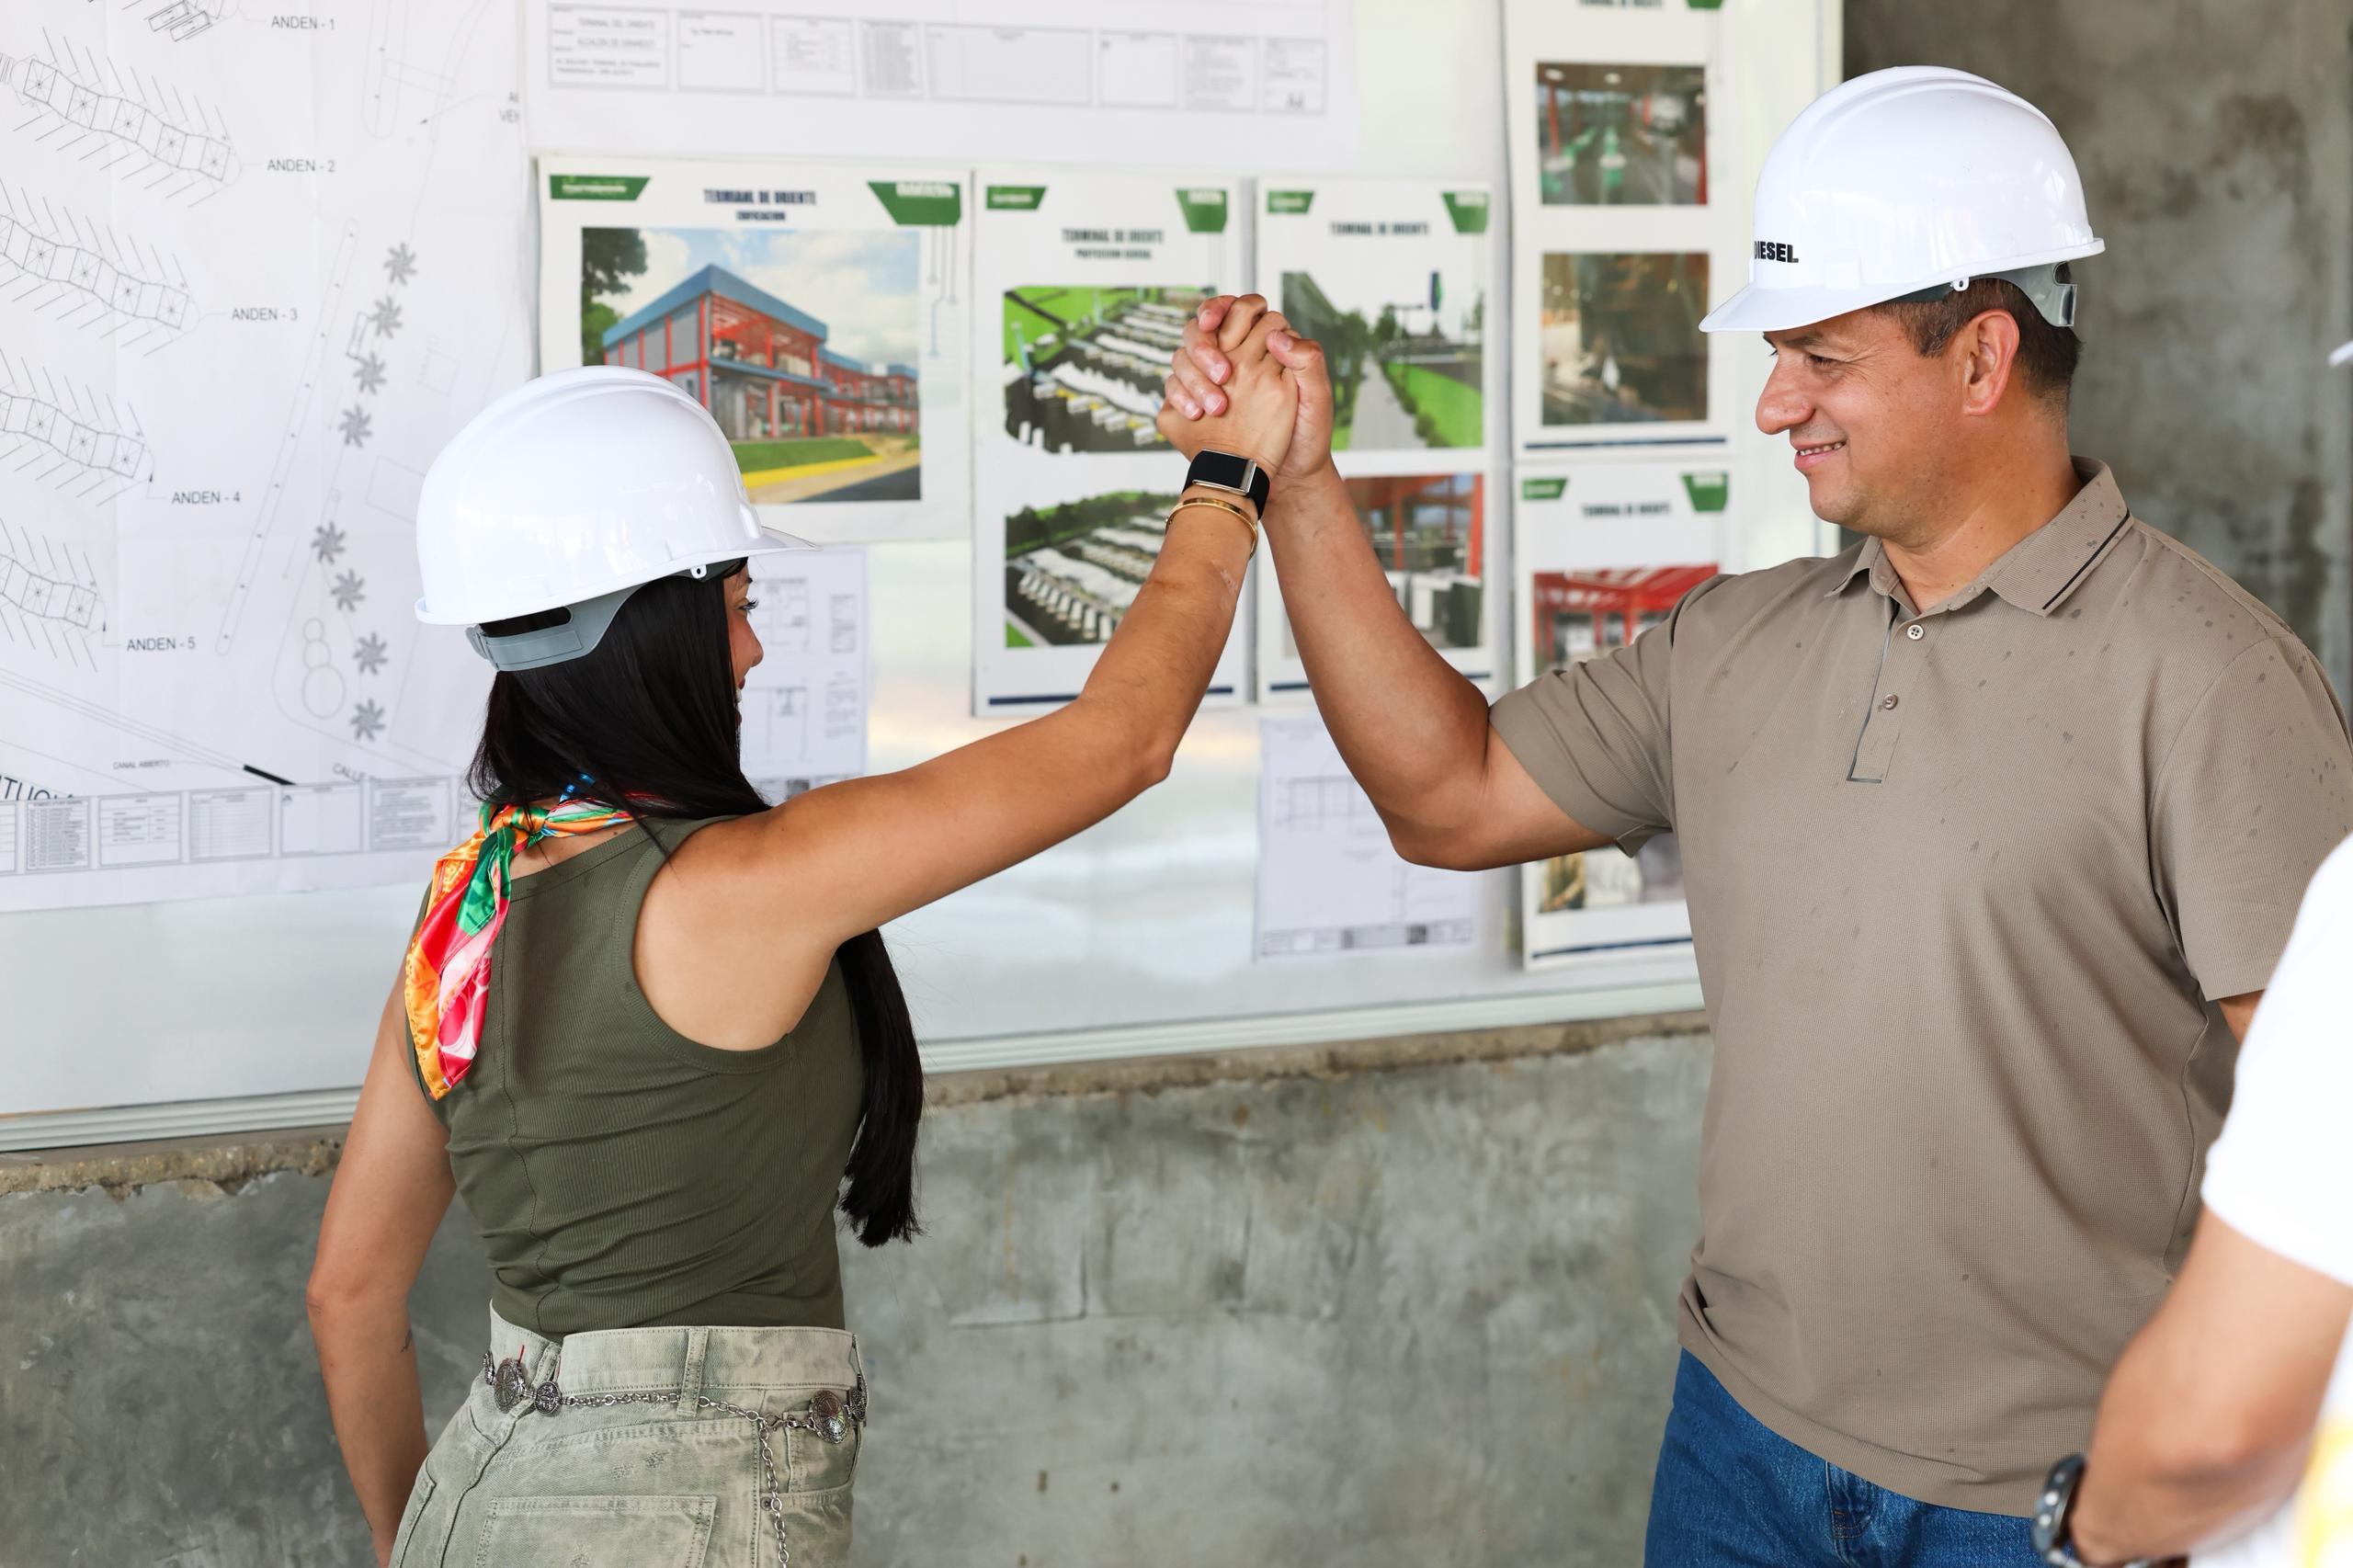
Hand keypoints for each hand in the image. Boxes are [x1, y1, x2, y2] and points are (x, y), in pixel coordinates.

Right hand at [1160, 293, 1332, 482]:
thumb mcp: (1317, 396)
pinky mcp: (1197, 402)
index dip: (1224, 307)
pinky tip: (1197, 416)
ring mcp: (1213, 380)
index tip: (1217, 323)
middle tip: (1223, 375)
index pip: (1239, 308)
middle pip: (1203, 329)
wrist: (1289, 477)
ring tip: (1216, 407)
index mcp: (1266, 347)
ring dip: (1194, 376)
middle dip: (1204, 345)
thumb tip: (1276, 333)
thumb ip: (1306, 359)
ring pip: (1185, 356)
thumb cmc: (1307, 433)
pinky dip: (1180, 397)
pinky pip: (1174, 387)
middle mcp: (1236, 357)